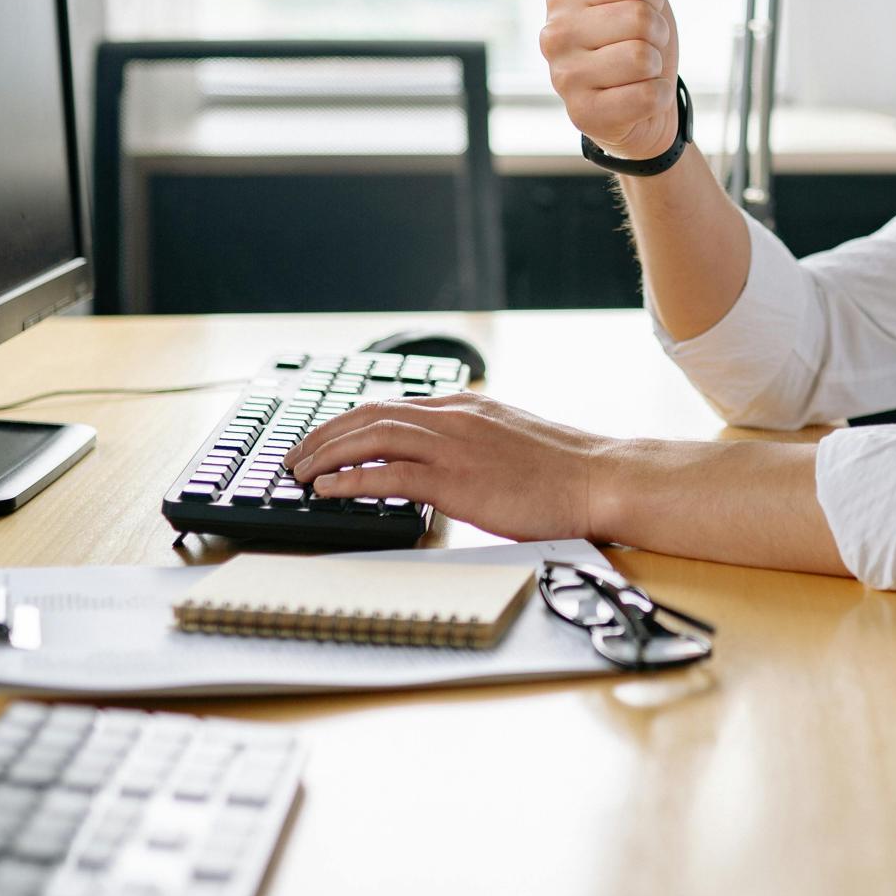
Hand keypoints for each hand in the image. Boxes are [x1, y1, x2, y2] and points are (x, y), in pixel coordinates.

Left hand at [287, 394, 607, 541]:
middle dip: (325, 434)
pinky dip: (351, 479)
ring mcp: (454, 446)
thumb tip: (445, 461)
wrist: (599, 478)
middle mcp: (454, 417)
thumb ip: (474, 442)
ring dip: (328, 454)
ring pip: (372, 438)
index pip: (392, 406)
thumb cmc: (564, 471)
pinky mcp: (456, 480)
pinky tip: (329, 489)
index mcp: (466, 407)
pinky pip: (389, 475)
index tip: (324, 438)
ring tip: (301, 472)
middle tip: (296, 455)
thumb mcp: (511, 440)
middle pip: (370, 414)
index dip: (349, 421)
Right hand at [540, 0, 681, 161]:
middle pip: (640, 17)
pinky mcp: (581, 117)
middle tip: (642, 45)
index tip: (641, 12)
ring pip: (642, 57)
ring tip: (637, 71)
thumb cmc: (636, 31)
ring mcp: (562, 78)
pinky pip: (643, 95)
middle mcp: (551, 35)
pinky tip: (634, 98)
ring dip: (655, 66)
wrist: (644, 99)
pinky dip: (652, 97)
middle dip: (657, 33)